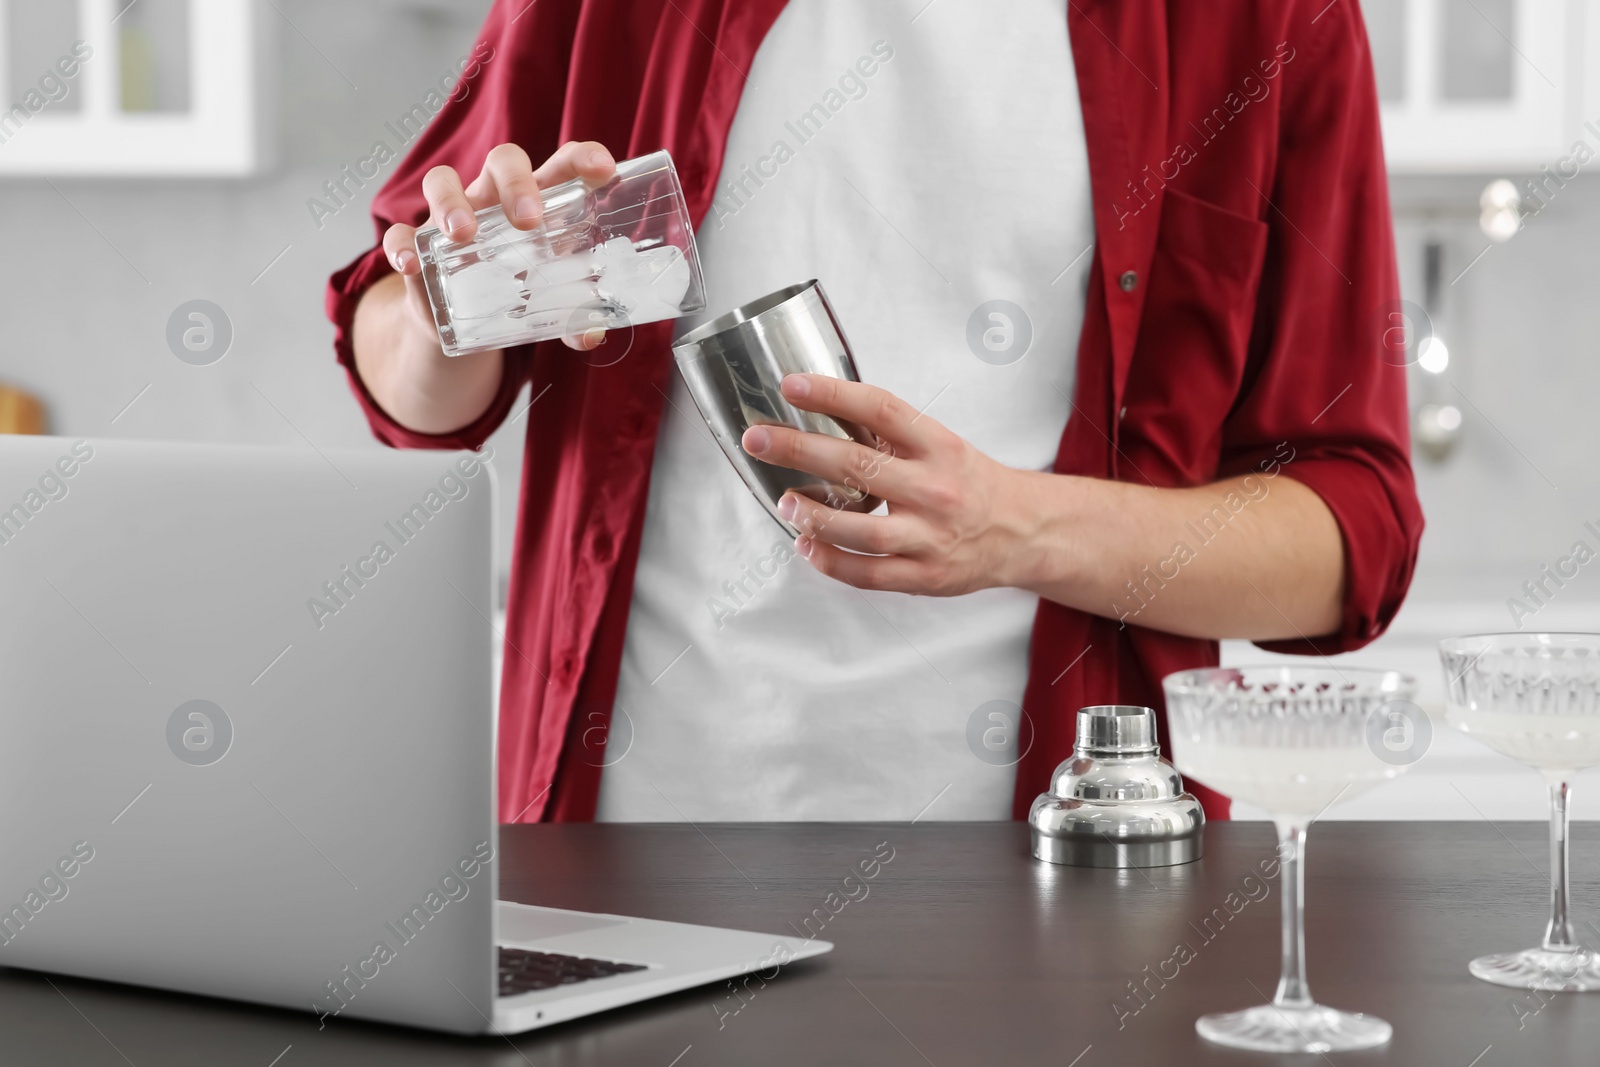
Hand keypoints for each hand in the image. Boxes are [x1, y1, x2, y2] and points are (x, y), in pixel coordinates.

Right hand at [380, 140, 617, 351]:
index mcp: (539, 201)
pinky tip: (411, 265)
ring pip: (443, 180)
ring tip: (463, 234)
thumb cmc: (518, 289)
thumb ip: (574, 317)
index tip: (602, 170)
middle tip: (529, 221)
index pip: (562, 164)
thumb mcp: (550, 304)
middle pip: (503, 162)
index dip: (582, 158)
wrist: (463, 318)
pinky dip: (402, 245)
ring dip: (452, 202)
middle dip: (517, 183)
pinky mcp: (418, 245)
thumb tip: (591, 334)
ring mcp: (452, 215)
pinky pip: (401, 233)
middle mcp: (494, 197)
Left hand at [739, 374, 1033, 595]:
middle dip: (800, 450)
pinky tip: (806, 545)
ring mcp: (930, 537)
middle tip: (759, 439)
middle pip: (859, 466)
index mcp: (938, 446)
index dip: (833, 394)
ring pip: (861, 530)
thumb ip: (891, 436)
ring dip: (814, 515)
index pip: (881, 410)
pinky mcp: (924, 577)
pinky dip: (830, 562)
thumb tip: (823, 414)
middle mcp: (935, 489)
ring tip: (786, 502)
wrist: (1022, 531)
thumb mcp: (942, 444)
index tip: (792, 386)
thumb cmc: (970, 483)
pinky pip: (868, 574)